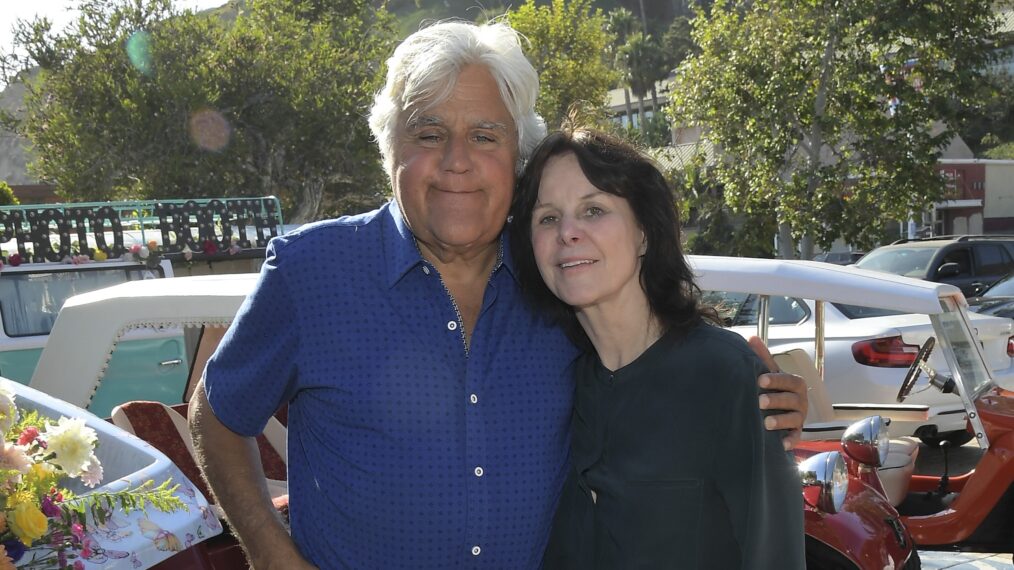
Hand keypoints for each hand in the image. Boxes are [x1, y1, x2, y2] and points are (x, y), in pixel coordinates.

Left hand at [747, 336, 807, 450]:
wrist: (781, 410)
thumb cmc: (775, 388)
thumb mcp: (770, 372)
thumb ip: (762, 357)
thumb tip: (751, 337)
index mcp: (795, 384)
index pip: (788, 380)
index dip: (775, 380)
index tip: (760, 380)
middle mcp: (801, 400)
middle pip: (791, 399)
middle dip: (776, 400)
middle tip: (760, 402)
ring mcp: (799, 417)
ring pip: (794, 419)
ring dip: (781, 421)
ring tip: (766, 423)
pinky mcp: (796, 433)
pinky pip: (796, 437)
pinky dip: (791, 441)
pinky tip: (782, 444)